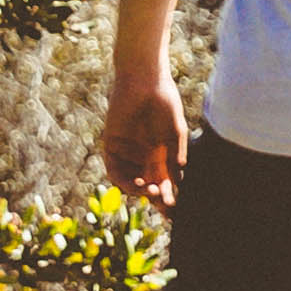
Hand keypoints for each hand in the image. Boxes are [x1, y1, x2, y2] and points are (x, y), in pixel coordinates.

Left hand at [101, 66, 187, 209]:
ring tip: (151, 191)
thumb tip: (179, 178)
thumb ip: (175, 154)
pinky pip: (114, 170)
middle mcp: (142, 156)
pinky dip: (124, 180)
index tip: (174, 211)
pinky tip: (137, 182)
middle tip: (165, 206)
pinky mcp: (111, 145)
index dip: (168, 197)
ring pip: (130, 181)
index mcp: (160, 154)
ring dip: (140, 190)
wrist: (145, 79)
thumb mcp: (175, 132)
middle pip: (147, 185)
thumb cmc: (165, 101)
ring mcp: (126, 152)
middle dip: (155, 197)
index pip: (163, 182)